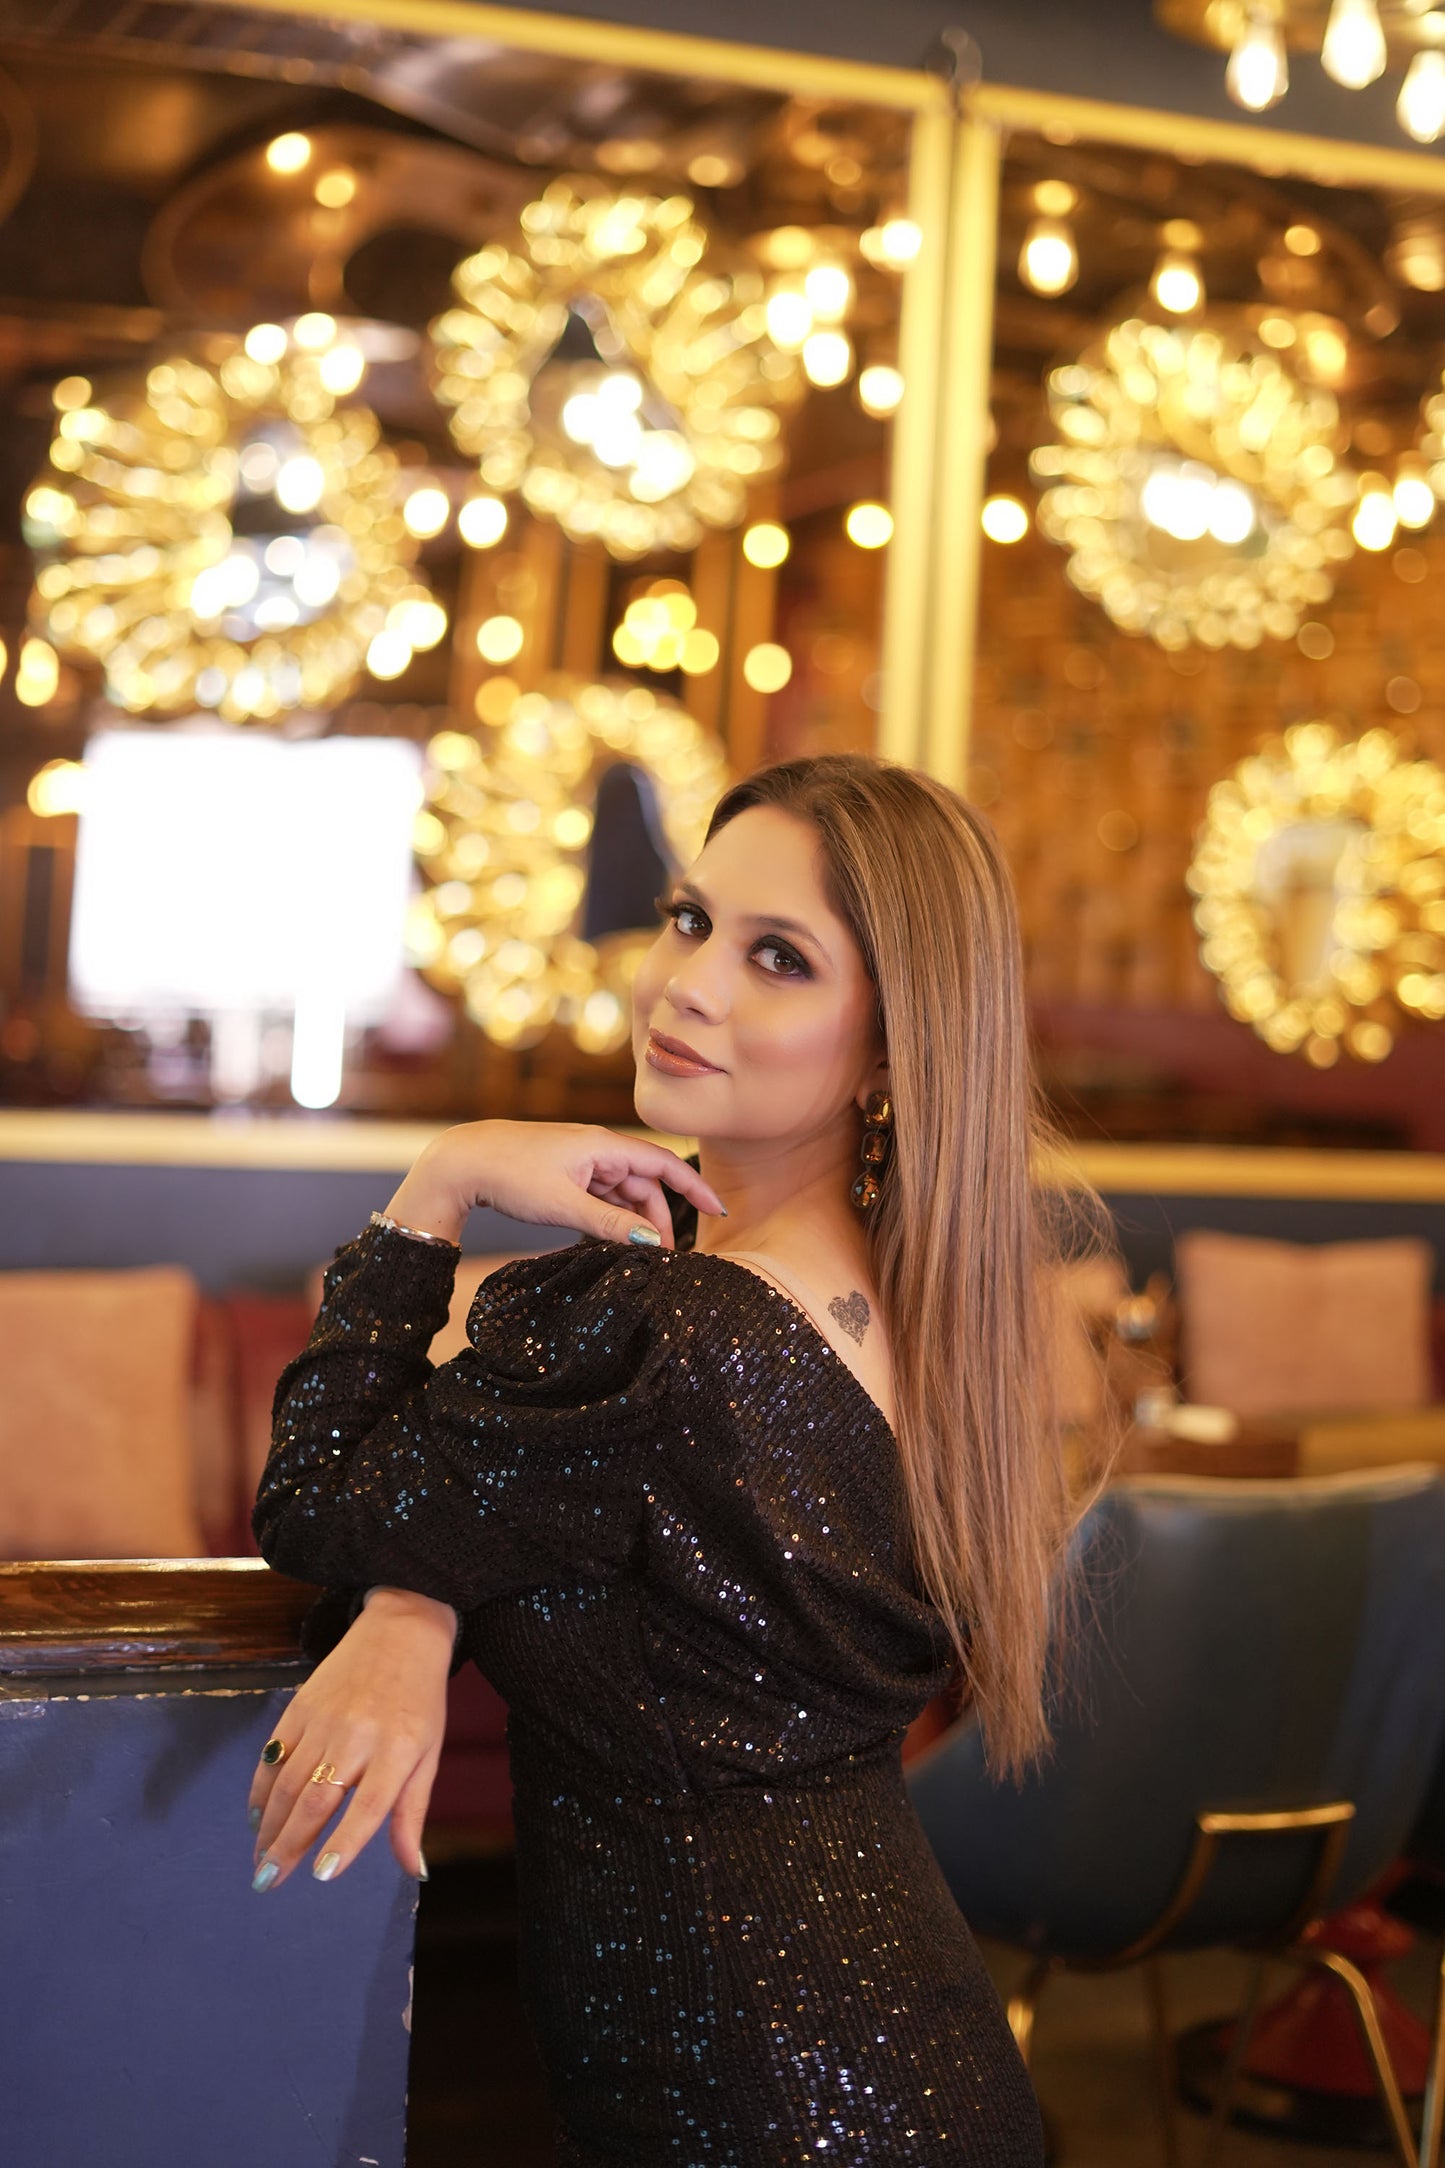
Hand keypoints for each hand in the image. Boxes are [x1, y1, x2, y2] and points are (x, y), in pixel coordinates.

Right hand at [248, 1587, 455, 1890]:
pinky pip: (273, 1754)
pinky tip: (257, 1818)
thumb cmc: (420, 1700)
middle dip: (288, 1846)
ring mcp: (324, 1719)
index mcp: (397, 1748)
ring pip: (287, 1782)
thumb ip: (412, 1814)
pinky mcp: (299, 1705)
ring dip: (270, 1827)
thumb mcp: (428, 1754)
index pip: (369, 1804)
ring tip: (261, 1861)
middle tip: (268, 1882)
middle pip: (316, 1799)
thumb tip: (414, 1870)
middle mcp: (357, 1735)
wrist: (400, 1630)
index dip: (345, 1841)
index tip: (321, 1875)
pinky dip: (261, 1790)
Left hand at [384, 1120, 724, 1249]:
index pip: (665, 1164)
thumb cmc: (511, 1175)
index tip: (718, 1211)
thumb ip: (610, 1224)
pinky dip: (610, 1216)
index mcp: (604, 1146)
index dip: (695, 1188)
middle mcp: (597, 1149)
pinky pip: (600, 1195)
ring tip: (635, 1254)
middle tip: (663, 1258)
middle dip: (657, 1218)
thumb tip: (651, 1241)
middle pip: (645, 1183)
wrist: (461, 1162)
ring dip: (632, 1221)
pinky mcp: (565, 1173)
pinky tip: (608, 1239)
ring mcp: (581, 1161)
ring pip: (622, 1191)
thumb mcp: (564, 1205)